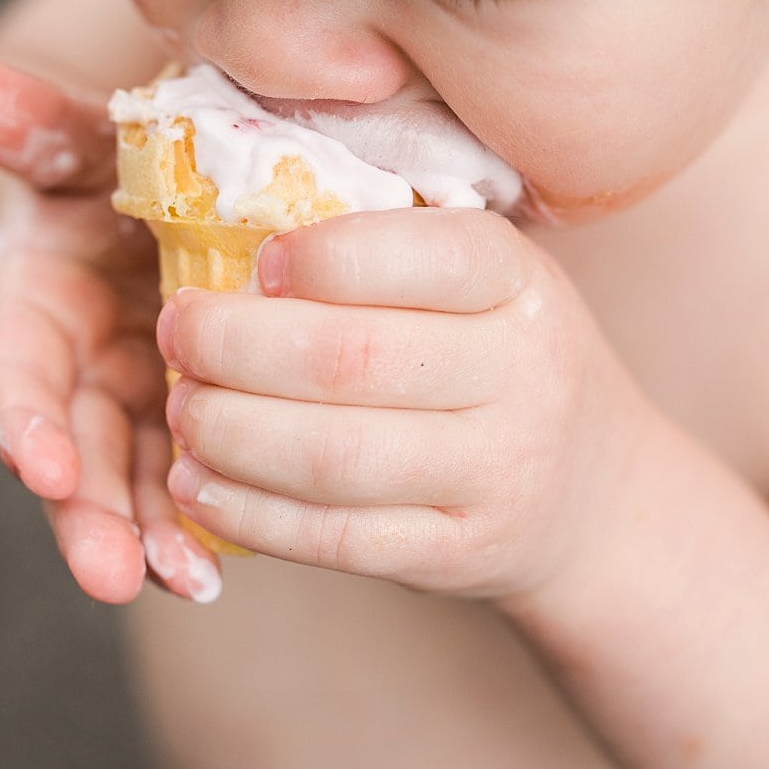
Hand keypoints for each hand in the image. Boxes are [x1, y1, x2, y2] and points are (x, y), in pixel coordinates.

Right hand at [0, 59, 222, 604]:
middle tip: (114, 574)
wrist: (203, 183)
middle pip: (69, 451)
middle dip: (87, 514)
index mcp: (36, 298)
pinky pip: (191, 485)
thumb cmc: (135, 155)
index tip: (40, 467)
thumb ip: (36, 125)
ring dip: (146, 538)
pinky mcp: (191, 427)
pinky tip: (223, 564)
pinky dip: (201, 524)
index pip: (15, 367)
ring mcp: (133, 404)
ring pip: (129, 484)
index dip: (22, 417)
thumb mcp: (89, 139)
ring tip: (185, 583)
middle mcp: (73, 366)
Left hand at [155, 207, 649, 597]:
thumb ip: (385, 249)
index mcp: (519, 283)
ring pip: (333, 457)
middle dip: (236, 345)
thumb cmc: (496, 358)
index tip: (256, 264)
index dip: (323, 258)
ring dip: (230, 433)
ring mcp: (496, 472)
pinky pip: (336, 539)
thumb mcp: (480, 283)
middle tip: (178, 333)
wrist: (590, 492)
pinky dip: (250, 514)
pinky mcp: (458, 553)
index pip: (421, 256)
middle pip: (351, 359)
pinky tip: (198, 486)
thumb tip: (229, 216)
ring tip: (181, 412)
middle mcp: (523, 375)